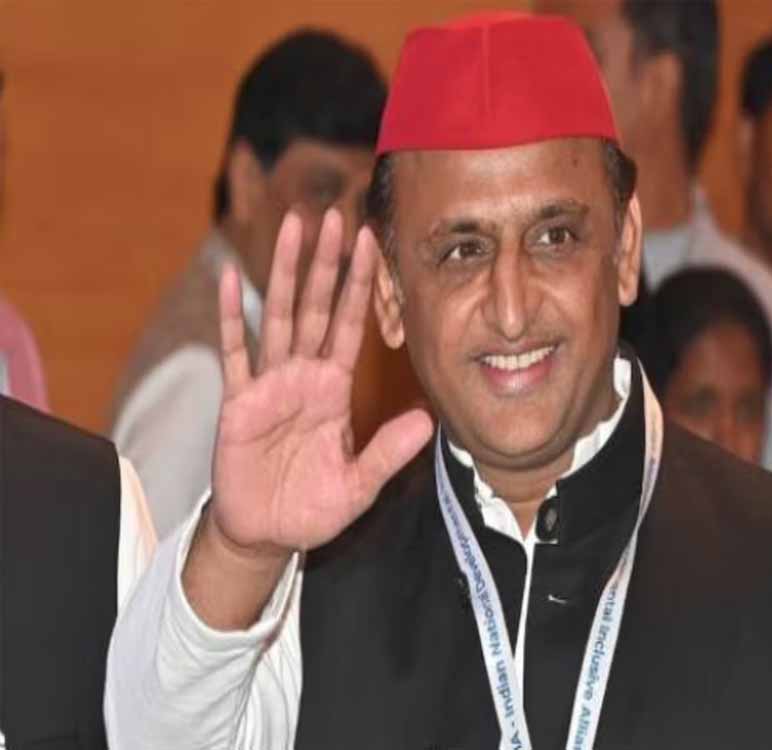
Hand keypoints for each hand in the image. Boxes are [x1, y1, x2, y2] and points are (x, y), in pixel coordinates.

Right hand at [210, 209, 432, 558]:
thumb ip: (388, 452)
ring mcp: (268, 385)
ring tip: (292, 226)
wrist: (266, 534)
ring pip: (278, 316)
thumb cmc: (312, 507)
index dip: (360, 285)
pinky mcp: (237, 403)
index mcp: (333, 389)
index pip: (350, 326)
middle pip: (316, 307)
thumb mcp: (358, 484)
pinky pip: (234, 352)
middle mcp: (302, 377)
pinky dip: (230, 316)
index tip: (371, 242)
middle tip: (334, 215)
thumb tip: (429, 420)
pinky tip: (229, 277)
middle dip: (325, 263)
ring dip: (285, 272)